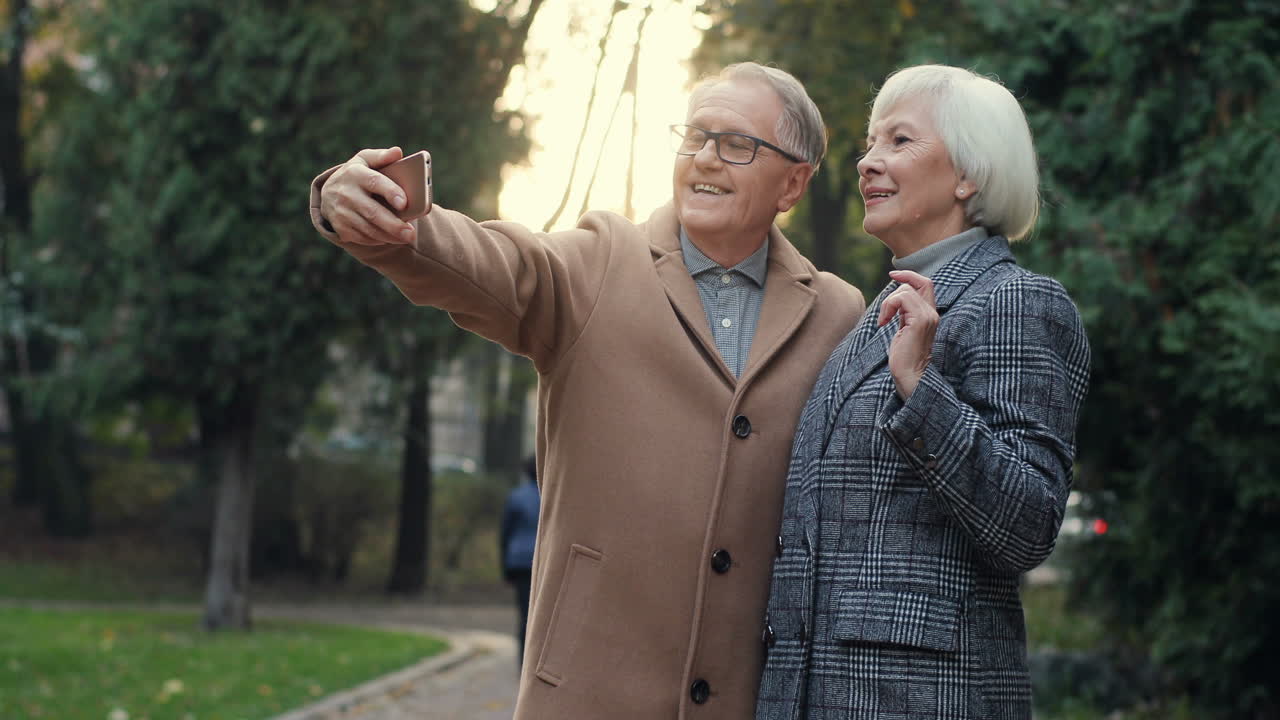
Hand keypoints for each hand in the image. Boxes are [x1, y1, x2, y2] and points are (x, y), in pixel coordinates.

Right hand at [319, 147, 416, 245]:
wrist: (330, 192)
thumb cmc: (357, 174)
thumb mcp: (365, 160)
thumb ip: (382, 156)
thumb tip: (398, 152)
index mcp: (355, 173)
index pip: (374, 182)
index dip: (390, 192)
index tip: (404, 203)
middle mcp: (345, 193)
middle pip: (373, 212)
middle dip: (393, 225)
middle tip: (411, 233)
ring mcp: (341, 212)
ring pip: (368, 228)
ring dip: (389, 236)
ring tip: (406, 237)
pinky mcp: (340, 227)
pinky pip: (362, 237)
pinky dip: (378, 239)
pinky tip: (390, 238)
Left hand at [878, 270, 938, 398]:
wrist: (910, 376)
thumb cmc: (904, 357)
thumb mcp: (904, 329)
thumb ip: (904, 313)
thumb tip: (894, 300)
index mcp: (929, 314)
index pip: (926, 284)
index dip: (910, 275)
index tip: (892, 275)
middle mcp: (932, 313)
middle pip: (920, 282)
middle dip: (898, 286)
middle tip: (885, 309)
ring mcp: (928, 317)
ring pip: (905, 291)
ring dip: (887, 303)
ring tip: (884, 321)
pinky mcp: (919, 322)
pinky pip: (901, 299)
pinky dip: (887, 307)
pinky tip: (883, 323)